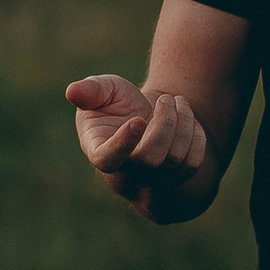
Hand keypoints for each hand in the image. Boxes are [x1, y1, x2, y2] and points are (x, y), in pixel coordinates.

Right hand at [66, 75, 207, 188]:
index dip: (123, 144)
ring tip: (179, 101)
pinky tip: (189, 119)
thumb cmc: (116, 104)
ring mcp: (152, 179)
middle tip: (167, 98)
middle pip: (150, 160)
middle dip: (165, 124)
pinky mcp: (175, 177)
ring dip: (184, 124)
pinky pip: (192, 164)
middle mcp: (125, 173)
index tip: (139, 120)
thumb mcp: (102, 91)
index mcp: (99, 151)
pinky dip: (197, 137)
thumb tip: (72, 92)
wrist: (141, 118)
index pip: (108, 160)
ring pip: (175, 161)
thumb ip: (90, 90)